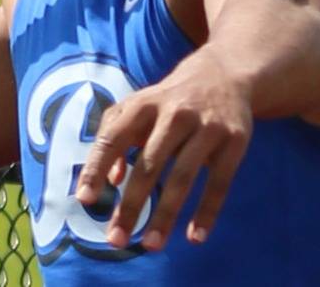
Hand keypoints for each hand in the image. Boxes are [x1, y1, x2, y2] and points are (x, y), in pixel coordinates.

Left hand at [76, 49, 251, 250]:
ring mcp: (205, 126)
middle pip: (148, 164)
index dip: (96, 168)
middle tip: (115, 240)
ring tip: (150, 244)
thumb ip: (116, 134)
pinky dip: (207, 211)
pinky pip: (219, 182)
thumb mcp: (139, 105)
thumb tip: (112, 180)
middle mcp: (173, 113)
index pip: (113, 138)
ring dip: (165, 215)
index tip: (84, 199)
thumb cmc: (169, 99)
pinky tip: (194, 236)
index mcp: (143, 104)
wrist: (224, 74)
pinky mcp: (234, 140)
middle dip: (131, 204)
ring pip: (182, 177)